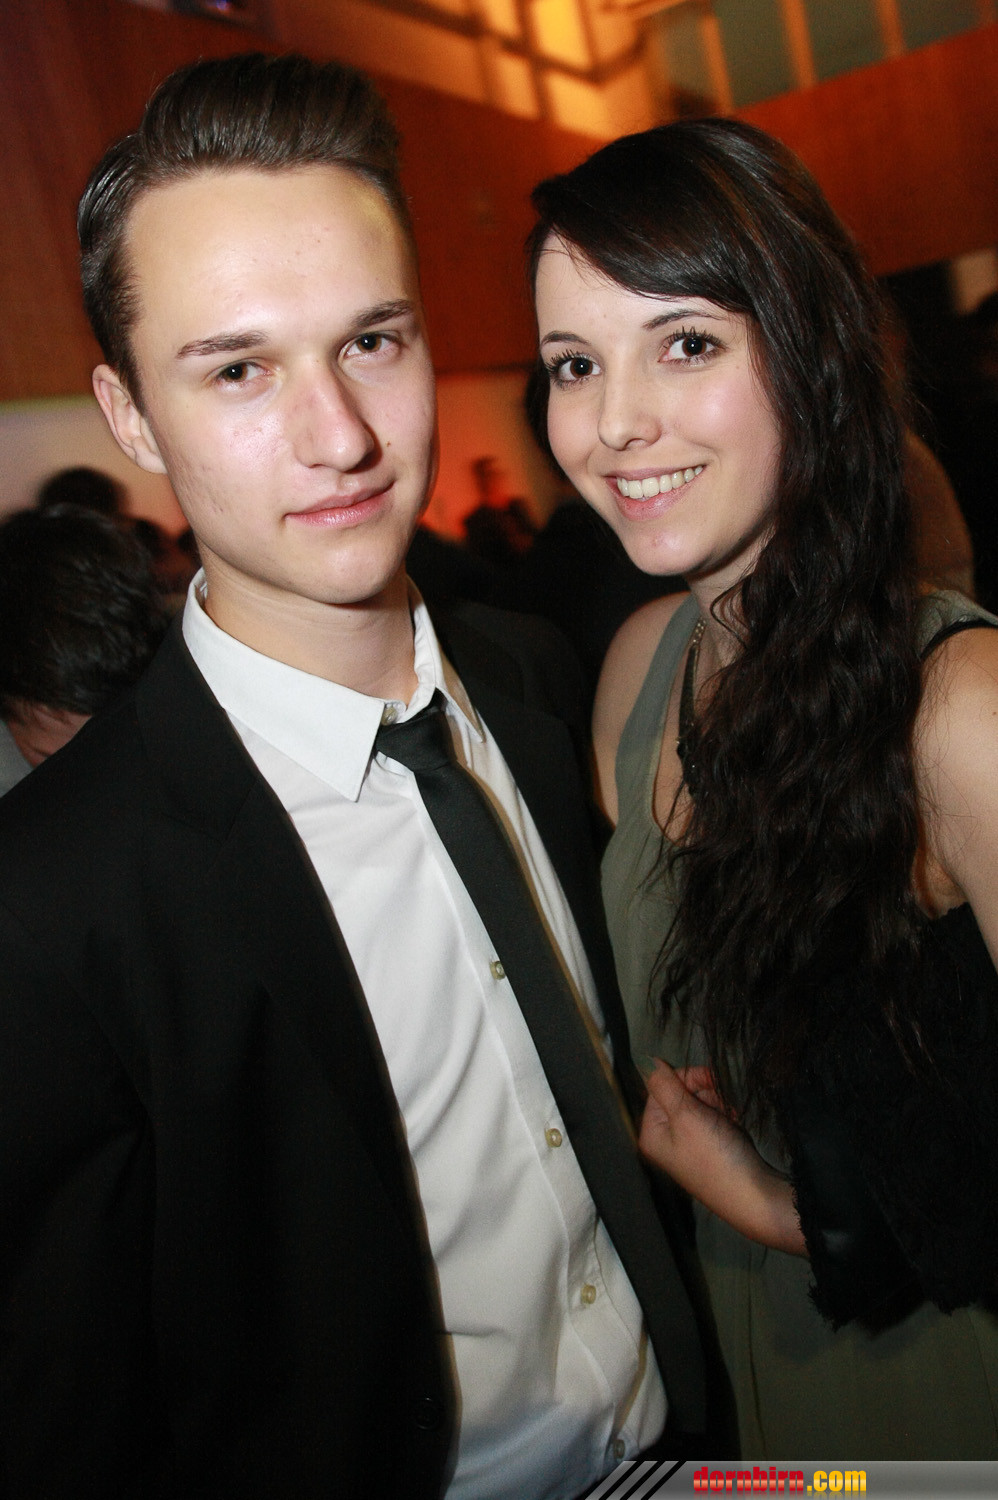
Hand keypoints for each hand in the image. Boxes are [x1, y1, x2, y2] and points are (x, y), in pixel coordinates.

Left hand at [639, 1060, 806, 1255]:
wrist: (754, 1195)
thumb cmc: (715, 1157)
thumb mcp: (686, 1116)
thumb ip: (666, 1086)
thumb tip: (647, 1060)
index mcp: (652, 1132)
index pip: (660, 1087)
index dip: (685, 1078)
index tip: (709, 1078)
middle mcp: (666, 1137)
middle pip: (681, 1094)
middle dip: (705, 1093)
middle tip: (723, 1102)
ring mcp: (689, 1142)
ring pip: (701, 1103)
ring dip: (719, 1104)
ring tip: (731, 1118)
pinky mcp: (710, 1146)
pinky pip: (714, 1118)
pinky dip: (726, 1116)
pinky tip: (735, 1125)